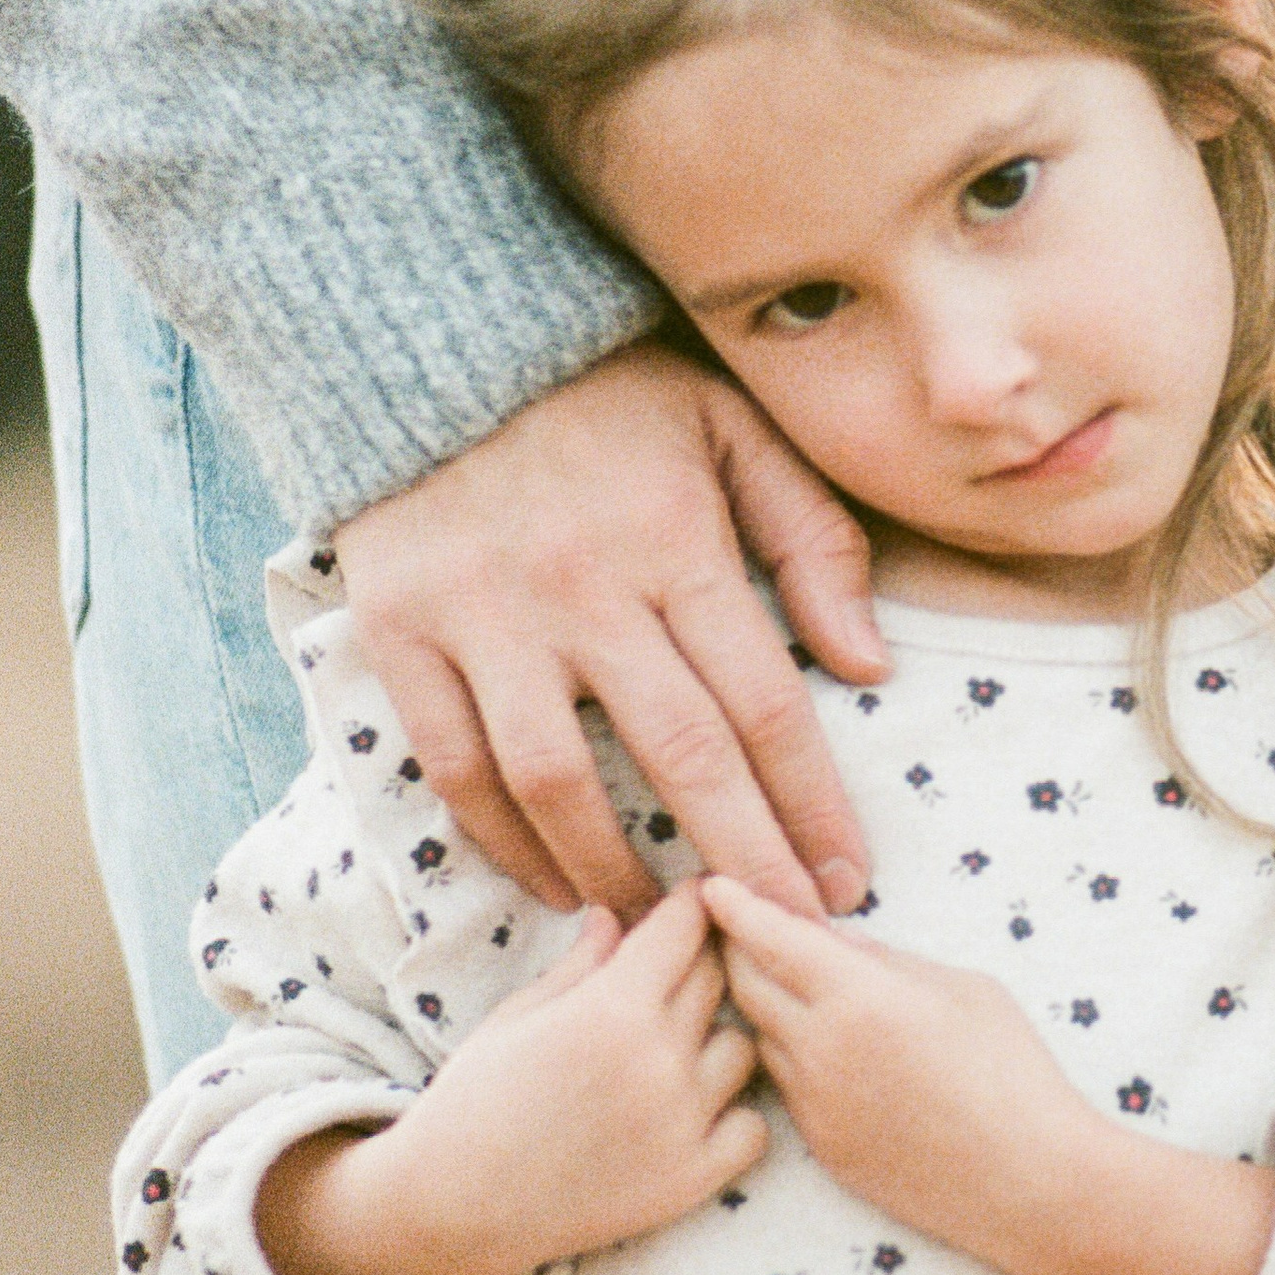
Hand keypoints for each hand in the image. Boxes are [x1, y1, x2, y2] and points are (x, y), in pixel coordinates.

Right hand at [253, 890, 766, 1274]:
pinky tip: (696, 1112)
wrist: (455, 1206)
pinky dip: (733, 1115)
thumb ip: (581, 964)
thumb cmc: (475, 1101)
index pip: (685, 926)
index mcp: (612, 1007)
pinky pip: (753, 1128)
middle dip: (700, 961)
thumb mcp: (518, 1015)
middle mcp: (659, 1059)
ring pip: (742, 1048)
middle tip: (675, 970)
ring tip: (678, 1048)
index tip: (690, 901)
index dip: (688, 905)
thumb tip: (616, 914)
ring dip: (716, 1038)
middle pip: (718, 977)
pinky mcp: (692, 1180)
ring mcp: (683, 1123)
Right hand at [335, 341, 886, 920]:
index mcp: (675, 537)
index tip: (846, 880)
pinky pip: (455, 767)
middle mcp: (582, 586)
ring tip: (667, 924)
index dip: (810, 803)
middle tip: (783, 934)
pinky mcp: (403, 636)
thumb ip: (810, 539)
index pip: (761, 701)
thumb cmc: (610, 393)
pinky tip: (555, 883)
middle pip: (678, 755)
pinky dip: (504, 840)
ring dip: (618, 869)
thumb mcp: (734, 428)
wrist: (437, 341)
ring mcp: (484, 617)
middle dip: (743, 859)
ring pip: (557, 780)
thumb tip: (870, 664)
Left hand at [705, 877, 1274, 1274]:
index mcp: (858, 997)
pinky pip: (787, 1085)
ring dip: (768, 1006)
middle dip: (740, 949)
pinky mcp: (821, 1147)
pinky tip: (833, 1052)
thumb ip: (886, 961)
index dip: (736, 905)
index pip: (770, 937)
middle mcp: (821, 1050)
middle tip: (749, 927)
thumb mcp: (962, 988)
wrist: (1032, 1184)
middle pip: (745, 983)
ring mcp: (815, 1105)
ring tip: (800, 989)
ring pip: (761, 1035)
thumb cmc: (1014, 1072)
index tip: (712, 883)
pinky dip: (794, 1056)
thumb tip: (835, 944)